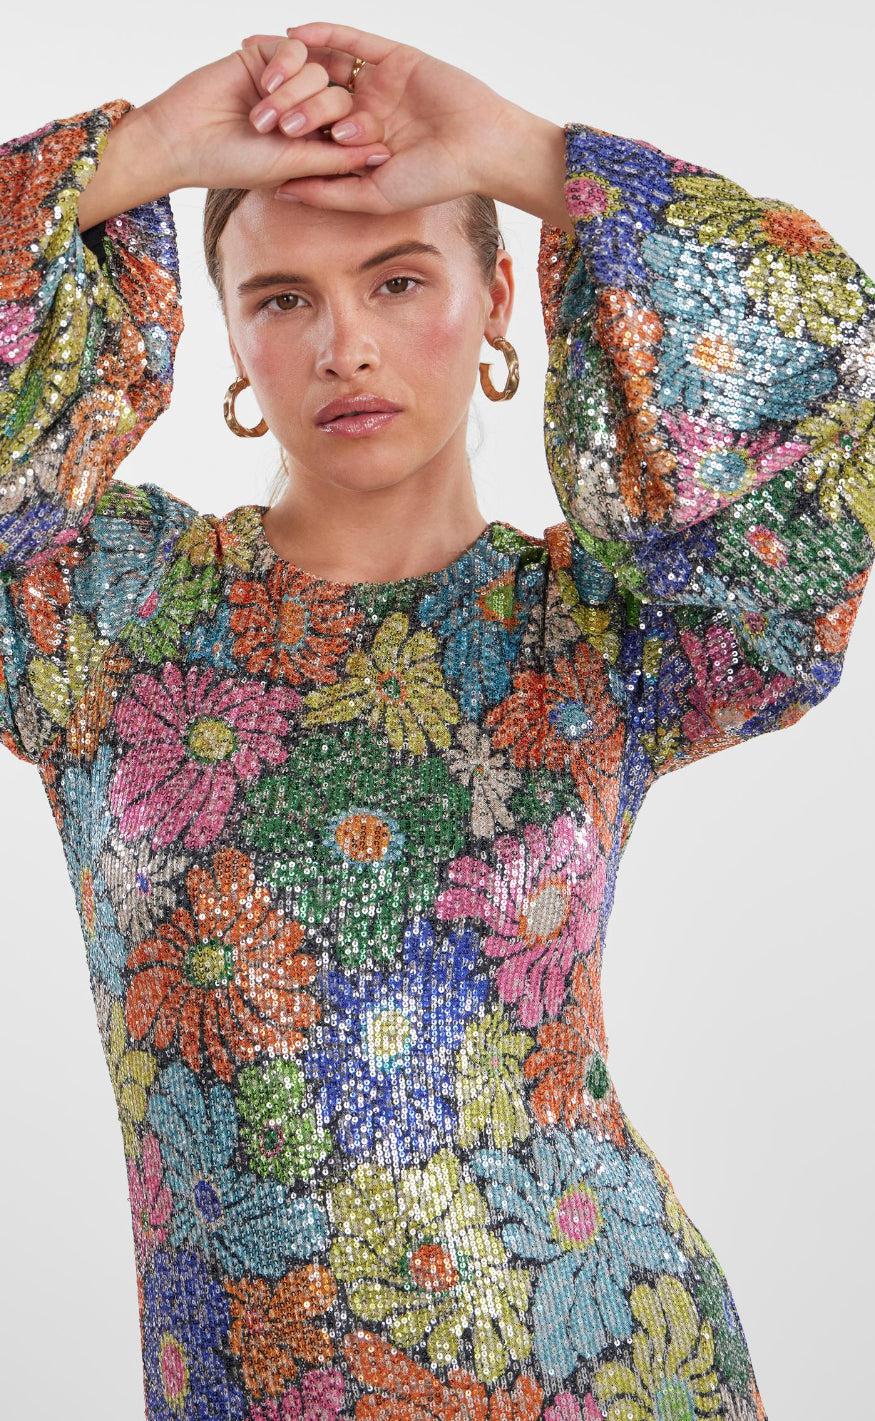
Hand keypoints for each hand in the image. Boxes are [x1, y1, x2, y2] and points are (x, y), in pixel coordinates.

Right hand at [139, 40, 391, 192]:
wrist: (183, 139)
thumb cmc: (235, 164)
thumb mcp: (293, 166)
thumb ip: (338, 159)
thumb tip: (383, 157)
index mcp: (315, 142)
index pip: (351, 128)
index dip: (348, 132)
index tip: (335, 140)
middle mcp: (305, 110)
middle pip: (340, 97)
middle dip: (315, 113)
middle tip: (284, 131)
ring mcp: (286, 82)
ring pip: (319, 71)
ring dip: (291, 94)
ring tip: (261, 118)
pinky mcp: (266, 56)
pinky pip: (295, 47)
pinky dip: (283, 66)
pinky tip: (262, 85)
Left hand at [262, 22, 515, 211]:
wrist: (481, 147)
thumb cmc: (434, 180)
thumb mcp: (372, 195)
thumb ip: (328, 192)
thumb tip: (279, 192)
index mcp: (362, 146)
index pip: (316, 137)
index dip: (284, 136)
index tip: (252, 138)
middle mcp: (368, 112)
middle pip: (316, 103)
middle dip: (286, 106)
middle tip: (260, 112)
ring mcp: (380, 83)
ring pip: (329, 71)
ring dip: (297, 68)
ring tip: (262, 66)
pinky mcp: (395, 56)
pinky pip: (353, 40)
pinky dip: (325, 33)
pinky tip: (295, 32)